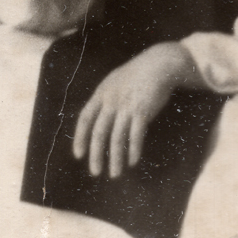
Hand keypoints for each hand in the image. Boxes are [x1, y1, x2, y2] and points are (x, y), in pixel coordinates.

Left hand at [72, 42, 198, 178]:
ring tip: (115, 173)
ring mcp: (126, 106)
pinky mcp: (142, 111)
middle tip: (95, 172)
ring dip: (116, 159)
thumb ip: (105, 99)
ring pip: (117, 138)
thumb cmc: (136, 74)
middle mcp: (111, 101)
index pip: (85, 118)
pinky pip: (135, 135)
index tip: (78, 155)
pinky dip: (133, 150)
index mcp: (101, 93)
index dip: (80, 137)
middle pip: (99, 132)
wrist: (158, 64)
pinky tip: (133, 161)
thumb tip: (97, 119)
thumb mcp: (114, 82)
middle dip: (96, 155)